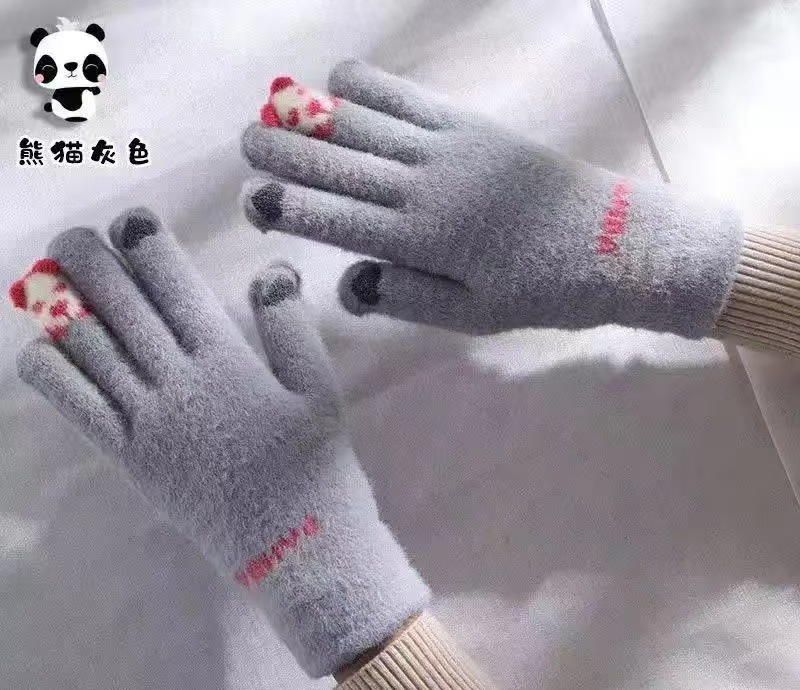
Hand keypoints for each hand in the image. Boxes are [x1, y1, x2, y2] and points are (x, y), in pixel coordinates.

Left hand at [12, 208, 428, 676]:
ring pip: (91, 351)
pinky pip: (78, 408)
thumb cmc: (318, 471)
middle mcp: (180, 385)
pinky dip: (52, 372)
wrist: (298, 550)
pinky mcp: (132, 460)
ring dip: (63, 307)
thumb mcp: (322, 394)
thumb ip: (292, 329)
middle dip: (92, 265)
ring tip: (50, 277)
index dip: (149, 247)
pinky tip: (42, 348)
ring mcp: (149, 424)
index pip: (177, 288)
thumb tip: (272, 271)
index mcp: (229, 363)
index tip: (131, 219)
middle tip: (74, 238)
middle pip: (123, 309)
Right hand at [241, 61, 741, 337]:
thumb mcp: (474, 315)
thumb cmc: (541, 290)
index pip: (342, 223)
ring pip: (370, 129)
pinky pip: (413, 101)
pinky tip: (339, 78)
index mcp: (425, 242)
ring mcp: (452, 151)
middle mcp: (429, 189)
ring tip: (275, 106)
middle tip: (245, 142)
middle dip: (290, 155)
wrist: (614, 243)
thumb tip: (350, 283)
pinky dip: (372, 87)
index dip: (294, 210)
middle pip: (345, 168)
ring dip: (317, 117)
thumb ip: (409, 298)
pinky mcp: (475, 128)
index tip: (253, 200)